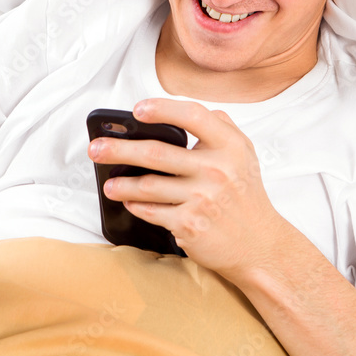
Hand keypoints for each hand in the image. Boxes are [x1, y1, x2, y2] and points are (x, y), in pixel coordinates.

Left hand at [87, 99, 282, 277]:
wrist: (259, 245)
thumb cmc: (246, 198)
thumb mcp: (245, 155)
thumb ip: (221, 127)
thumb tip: (190, 109)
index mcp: (230, 146)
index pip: (192, 115)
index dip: (162, 109)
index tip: (138, 110)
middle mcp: (217, 169)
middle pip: (156, 152)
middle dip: (119, 149)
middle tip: (96, 148)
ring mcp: (202, 198)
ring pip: (148, 185)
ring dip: (121, 184)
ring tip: (108, 183)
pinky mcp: (190, 224)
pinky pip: (152, 211)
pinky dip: (136, 205)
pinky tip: (127, 201)